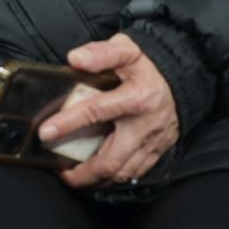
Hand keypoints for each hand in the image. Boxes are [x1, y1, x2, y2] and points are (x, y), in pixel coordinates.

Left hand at [39, 34, 180, 189]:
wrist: (183, 77)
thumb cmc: (148, 64)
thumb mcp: (126, 49)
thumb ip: (102, 53)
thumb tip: (75, 58)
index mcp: (136, 97)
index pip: (96, 112)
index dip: (68, 123)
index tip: (45, 132)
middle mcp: (145, 125)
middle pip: (111, 160)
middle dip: (83, 173)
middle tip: (61, 173)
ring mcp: (153, 142)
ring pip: (123, 173)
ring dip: (97, 180)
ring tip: (76, 178)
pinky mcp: (158, 151)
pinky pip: (136, 173)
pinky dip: (115, 178)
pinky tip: (100, 176)